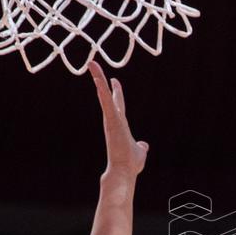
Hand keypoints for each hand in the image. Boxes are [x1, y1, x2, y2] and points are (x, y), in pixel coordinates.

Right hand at [89, 62, 148, 177]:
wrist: (124, 171)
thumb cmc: (130, 165)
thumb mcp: (139, 152)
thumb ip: (141, 147)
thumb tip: (144, 145)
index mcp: (120, 125)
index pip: (117, 105)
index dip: (116, 93)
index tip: (115, 81)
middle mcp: (114, 120)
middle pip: (107, 96)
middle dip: (102, 80)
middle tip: (94, 64)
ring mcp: (111, 119)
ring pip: (103, 95)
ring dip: (98, 78)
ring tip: (91, 62)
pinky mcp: (111, 121)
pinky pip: (106, 101)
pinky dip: (102, 88)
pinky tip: (98, 77)